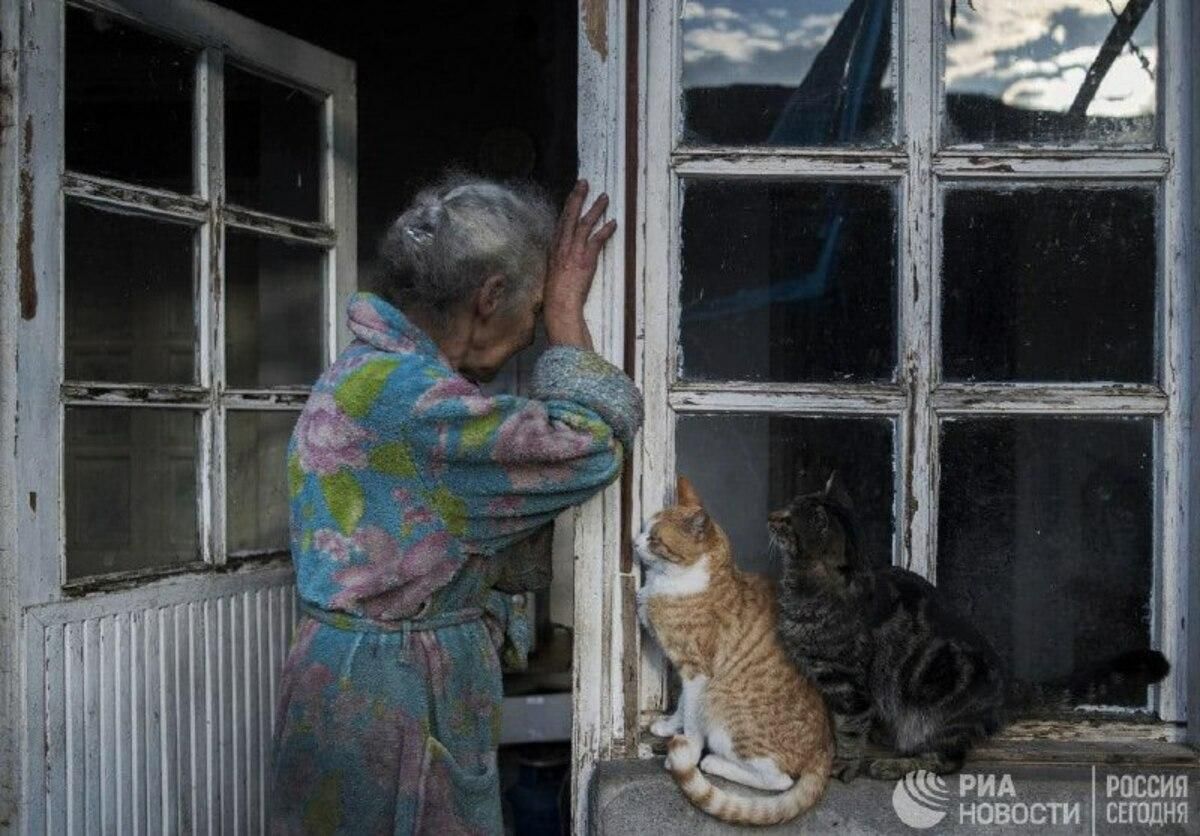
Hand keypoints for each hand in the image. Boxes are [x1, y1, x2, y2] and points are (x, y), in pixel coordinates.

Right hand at [544, 180, 617, 347]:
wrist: (560, 306)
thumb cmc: (555, 296)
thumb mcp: (552, 274)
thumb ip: (558, 262)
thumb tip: (562, 258)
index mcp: (553, 249)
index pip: (561, 222)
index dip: (567, 206)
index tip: (573, 193)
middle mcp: (562, 247)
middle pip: (570, 216)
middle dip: (577, 197)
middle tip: (584, 182)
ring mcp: (573, 252)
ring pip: (584, 224)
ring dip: (595, 209)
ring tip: (604, 197)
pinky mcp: (585, 260)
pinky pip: (596, 241)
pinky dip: (605, 231)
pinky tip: (613, 223)